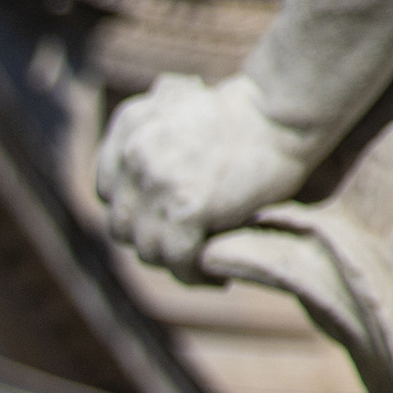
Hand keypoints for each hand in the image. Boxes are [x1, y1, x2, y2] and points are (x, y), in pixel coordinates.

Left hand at [97, 73, 325, 280]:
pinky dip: (195, 274)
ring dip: (175, 263)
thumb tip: (142, 194)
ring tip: (203, 265)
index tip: (162, 226)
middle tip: (186, 251)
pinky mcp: (185, 208)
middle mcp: (135, 152)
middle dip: (154, 241)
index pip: (109, 191)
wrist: (283, 114)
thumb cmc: (246, 118)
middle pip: (122, 224)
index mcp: (130, 125)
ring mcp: (157, 182)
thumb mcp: (182, 113)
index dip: (136, 213)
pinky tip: (217, 279)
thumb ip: (152, 144)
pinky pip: (177, 258)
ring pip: (147, 247)